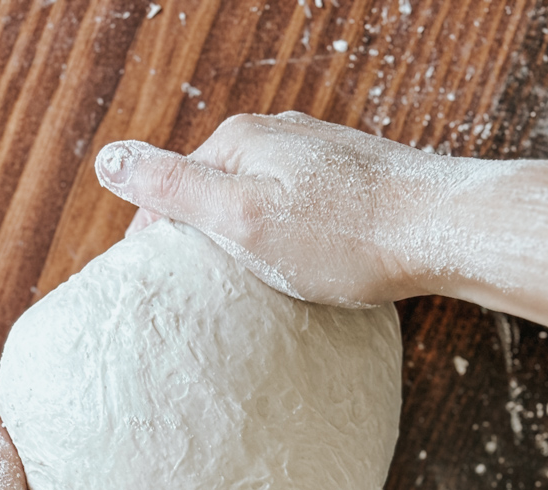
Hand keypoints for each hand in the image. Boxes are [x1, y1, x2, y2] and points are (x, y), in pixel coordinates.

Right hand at [96, 112, 547, 353]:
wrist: (440, 229)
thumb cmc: (343, 235)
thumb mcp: (242, 218)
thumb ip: (173, 188)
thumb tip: (107, 160)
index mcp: (240, 143)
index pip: (170, 187)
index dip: (156, 239)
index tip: (157, 288)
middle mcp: (276, 136)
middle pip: (214, 191)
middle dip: (201, 237)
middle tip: (204, 293)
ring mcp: (316, 155)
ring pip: (257, 199)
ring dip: (244, 239)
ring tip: (250, 284)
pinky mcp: (349, 178)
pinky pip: (296, 208)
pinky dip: (285, 238)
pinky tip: (300, 265)